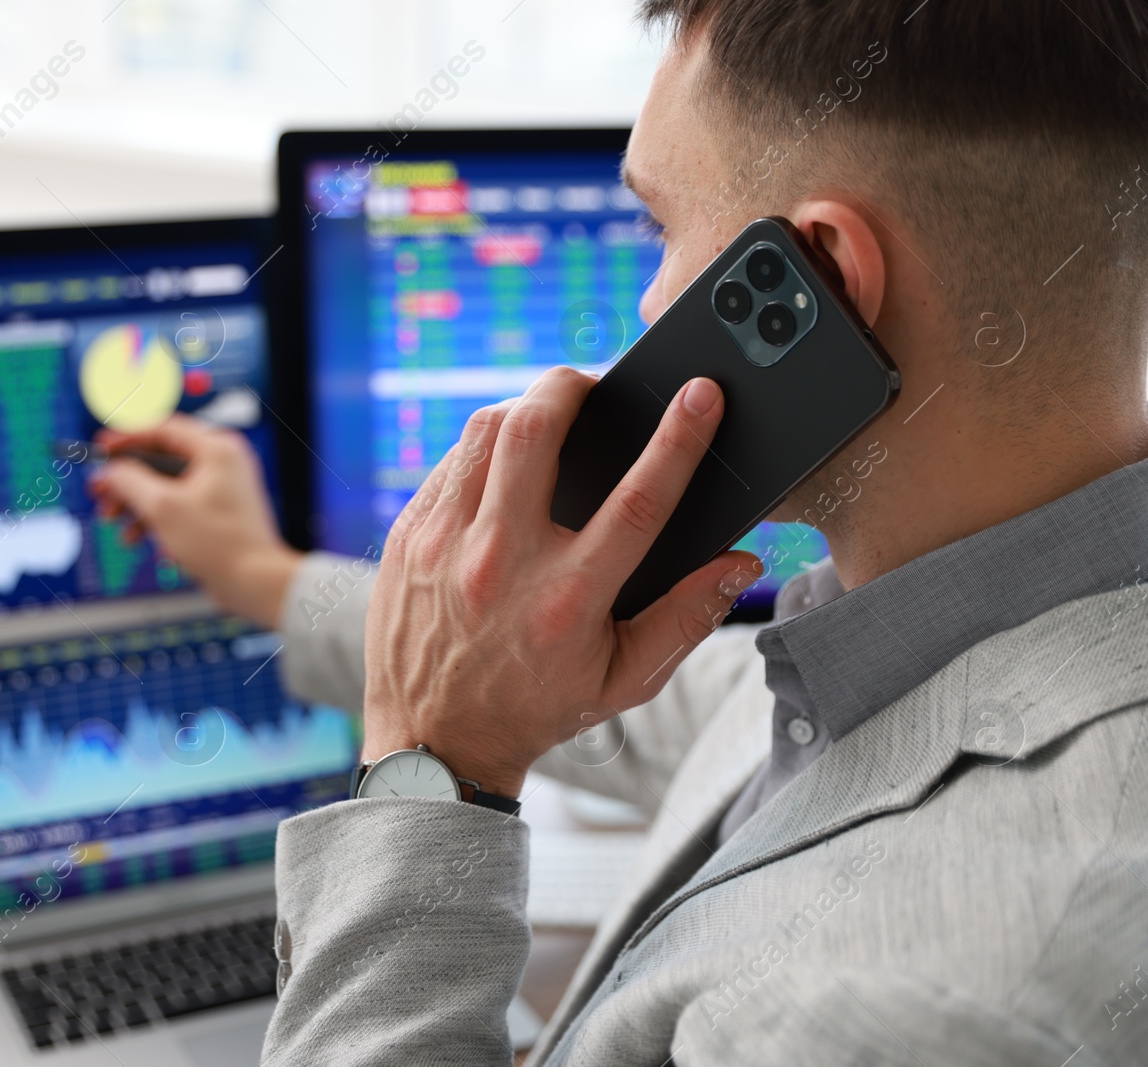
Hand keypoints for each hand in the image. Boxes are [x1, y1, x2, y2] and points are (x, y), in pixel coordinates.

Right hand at [86, 414, 300, 628]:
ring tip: (113, 520)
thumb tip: (109, 471)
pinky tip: (135, 537)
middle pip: (161, 459)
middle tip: (100, 491)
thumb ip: (130, 482)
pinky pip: (178, 505)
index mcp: (217, 449)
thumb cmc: (221, 544)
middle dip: (126, 479)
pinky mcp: (217, 513)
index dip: (126, 437)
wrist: (255, 583)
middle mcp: (222, 462)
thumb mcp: (163, 508)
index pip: (163, 429)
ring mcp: (221, 488)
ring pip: (166, 485)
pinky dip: (154, 518)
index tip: (101, 448)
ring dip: (135, 502)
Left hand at [361, 367, 761, 797]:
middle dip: (573, 386)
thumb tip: (741, 563)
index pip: (637, 500)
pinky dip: (483, 447)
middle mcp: (501, 564)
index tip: (702, 395)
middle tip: (595, 386)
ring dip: (525, 407)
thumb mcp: (624, 680)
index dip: (678, 440)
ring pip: (485, 431)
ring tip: (551, 415)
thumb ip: (687, 619)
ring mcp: (444, 546)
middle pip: (537, 431)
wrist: (433, 742)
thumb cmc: (537, 708)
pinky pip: (450, 462)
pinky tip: (504, 461)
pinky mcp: (406, 537)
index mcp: (567, 601)